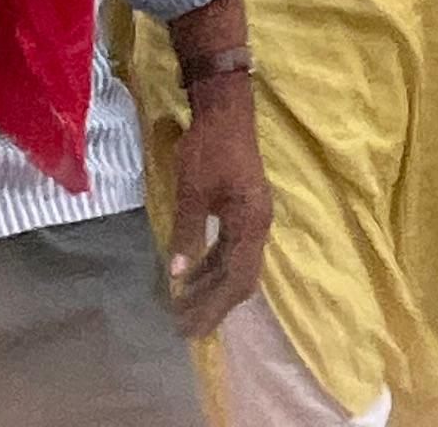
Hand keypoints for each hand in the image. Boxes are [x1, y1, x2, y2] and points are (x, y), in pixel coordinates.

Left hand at [164, 75, 270, 338]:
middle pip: (241, 279)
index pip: (234, 280)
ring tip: (185, 305)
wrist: (226, 108)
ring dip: (213, 286)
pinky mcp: (247, 207)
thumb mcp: (192, 191)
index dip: (212, 308)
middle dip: (214, 304)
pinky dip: (215, 265)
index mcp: (250, 224)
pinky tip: (194, 272)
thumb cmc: (209, 149)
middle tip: (185, 325)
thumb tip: (177, 275)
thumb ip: (188, 234)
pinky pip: (234, 248)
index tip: (188, 329)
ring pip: (238, 264)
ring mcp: (255, 216)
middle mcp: (259, 225)